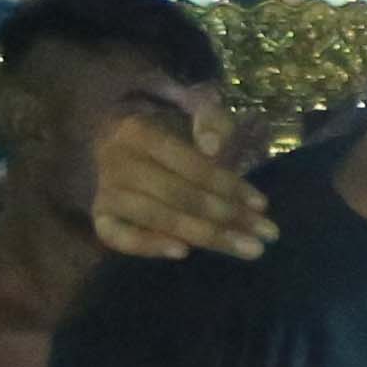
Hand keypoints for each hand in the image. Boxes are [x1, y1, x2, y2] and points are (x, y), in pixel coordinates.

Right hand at [86, 103, 278, 263]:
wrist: (127, 145)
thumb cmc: (170, 132)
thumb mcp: (194, 114)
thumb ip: (211, 121)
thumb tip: (213, 148)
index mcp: (138, 131)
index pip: (189, 164)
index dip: (228, 185)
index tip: (262, 205)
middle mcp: (116, 160)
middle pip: (176, 194)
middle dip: (226, 216)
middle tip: (265, 235)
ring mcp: (106, 190)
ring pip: (154, 217)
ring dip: (203, 235)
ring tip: (246, 249)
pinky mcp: (101, 216)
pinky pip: (116, 236)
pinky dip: (145, 245)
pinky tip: (182, 252)